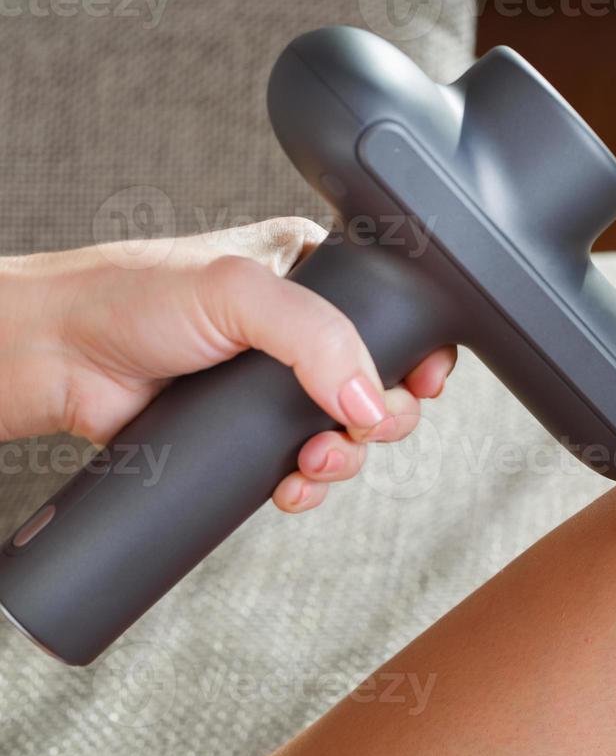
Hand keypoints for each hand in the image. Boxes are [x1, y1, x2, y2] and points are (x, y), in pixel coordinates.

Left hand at [0, 217, 456, 512]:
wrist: (56, 357)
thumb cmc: (128, 298)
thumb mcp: (238, 293)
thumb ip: (317, 337)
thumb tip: (367, 400)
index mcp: (314, 270)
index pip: (395, 311)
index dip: (417, 355)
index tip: (417, 385)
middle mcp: (301, 327)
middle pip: (381, 383)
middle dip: (377, 420)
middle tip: (354, 430)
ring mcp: (277, 383)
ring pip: (347, 433)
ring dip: (342, 459)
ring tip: (311, 463)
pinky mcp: (250, 431)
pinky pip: (305, 467)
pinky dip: (309, 485)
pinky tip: (290, 485)